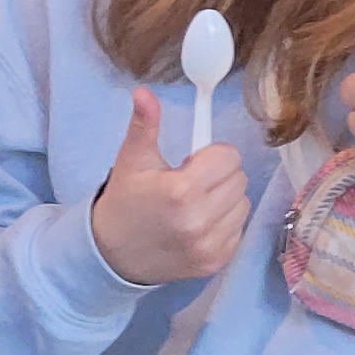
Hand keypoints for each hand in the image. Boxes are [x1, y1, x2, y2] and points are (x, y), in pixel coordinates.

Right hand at [92, 89, 248, 286]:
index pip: (228, 156)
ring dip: (224, 199)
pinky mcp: (216, 262)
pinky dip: (224, 223)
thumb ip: (144, 125)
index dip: (210, 155)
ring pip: (242, 203)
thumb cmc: (125, 201)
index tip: (190, 163)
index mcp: (181, 190)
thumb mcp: (132, 160)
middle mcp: (199, 220)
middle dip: (218, 175)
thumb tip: (144, 92)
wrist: (111, 255)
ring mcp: (209, 245)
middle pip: (239, 178)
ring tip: (193, 204)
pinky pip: (238, 229)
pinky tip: (198, 224)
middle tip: (190, 184)